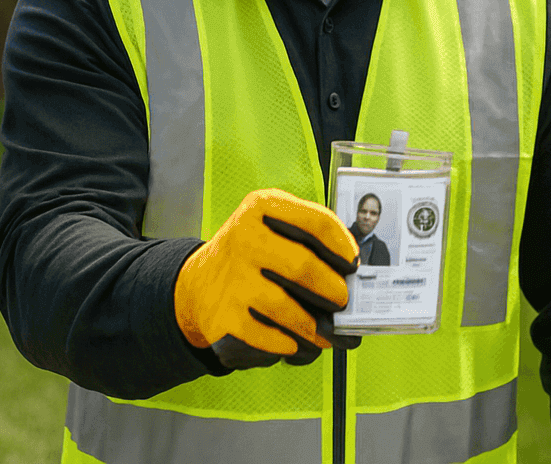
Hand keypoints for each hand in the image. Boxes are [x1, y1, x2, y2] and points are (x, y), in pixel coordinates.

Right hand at [174, 188, 362, 367]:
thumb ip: (308, 237)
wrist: (197, 285)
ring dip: (313, 325)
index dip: (343, 245)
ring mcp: (232, 277)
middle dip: (333, 289)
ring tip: (326, 333)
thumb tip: (349, 274)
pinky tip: (293, 342)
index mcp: (261, 207)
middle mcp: (244, 237)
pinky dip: (286, 343)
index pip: (316, 221)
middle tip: (343, 301)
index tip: (354, 263)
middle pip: (303, 266)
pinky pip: (266, 335)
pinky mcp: (223, 315)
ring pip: (286, 307)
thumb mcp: (271, 227)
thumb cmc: (251, 255)